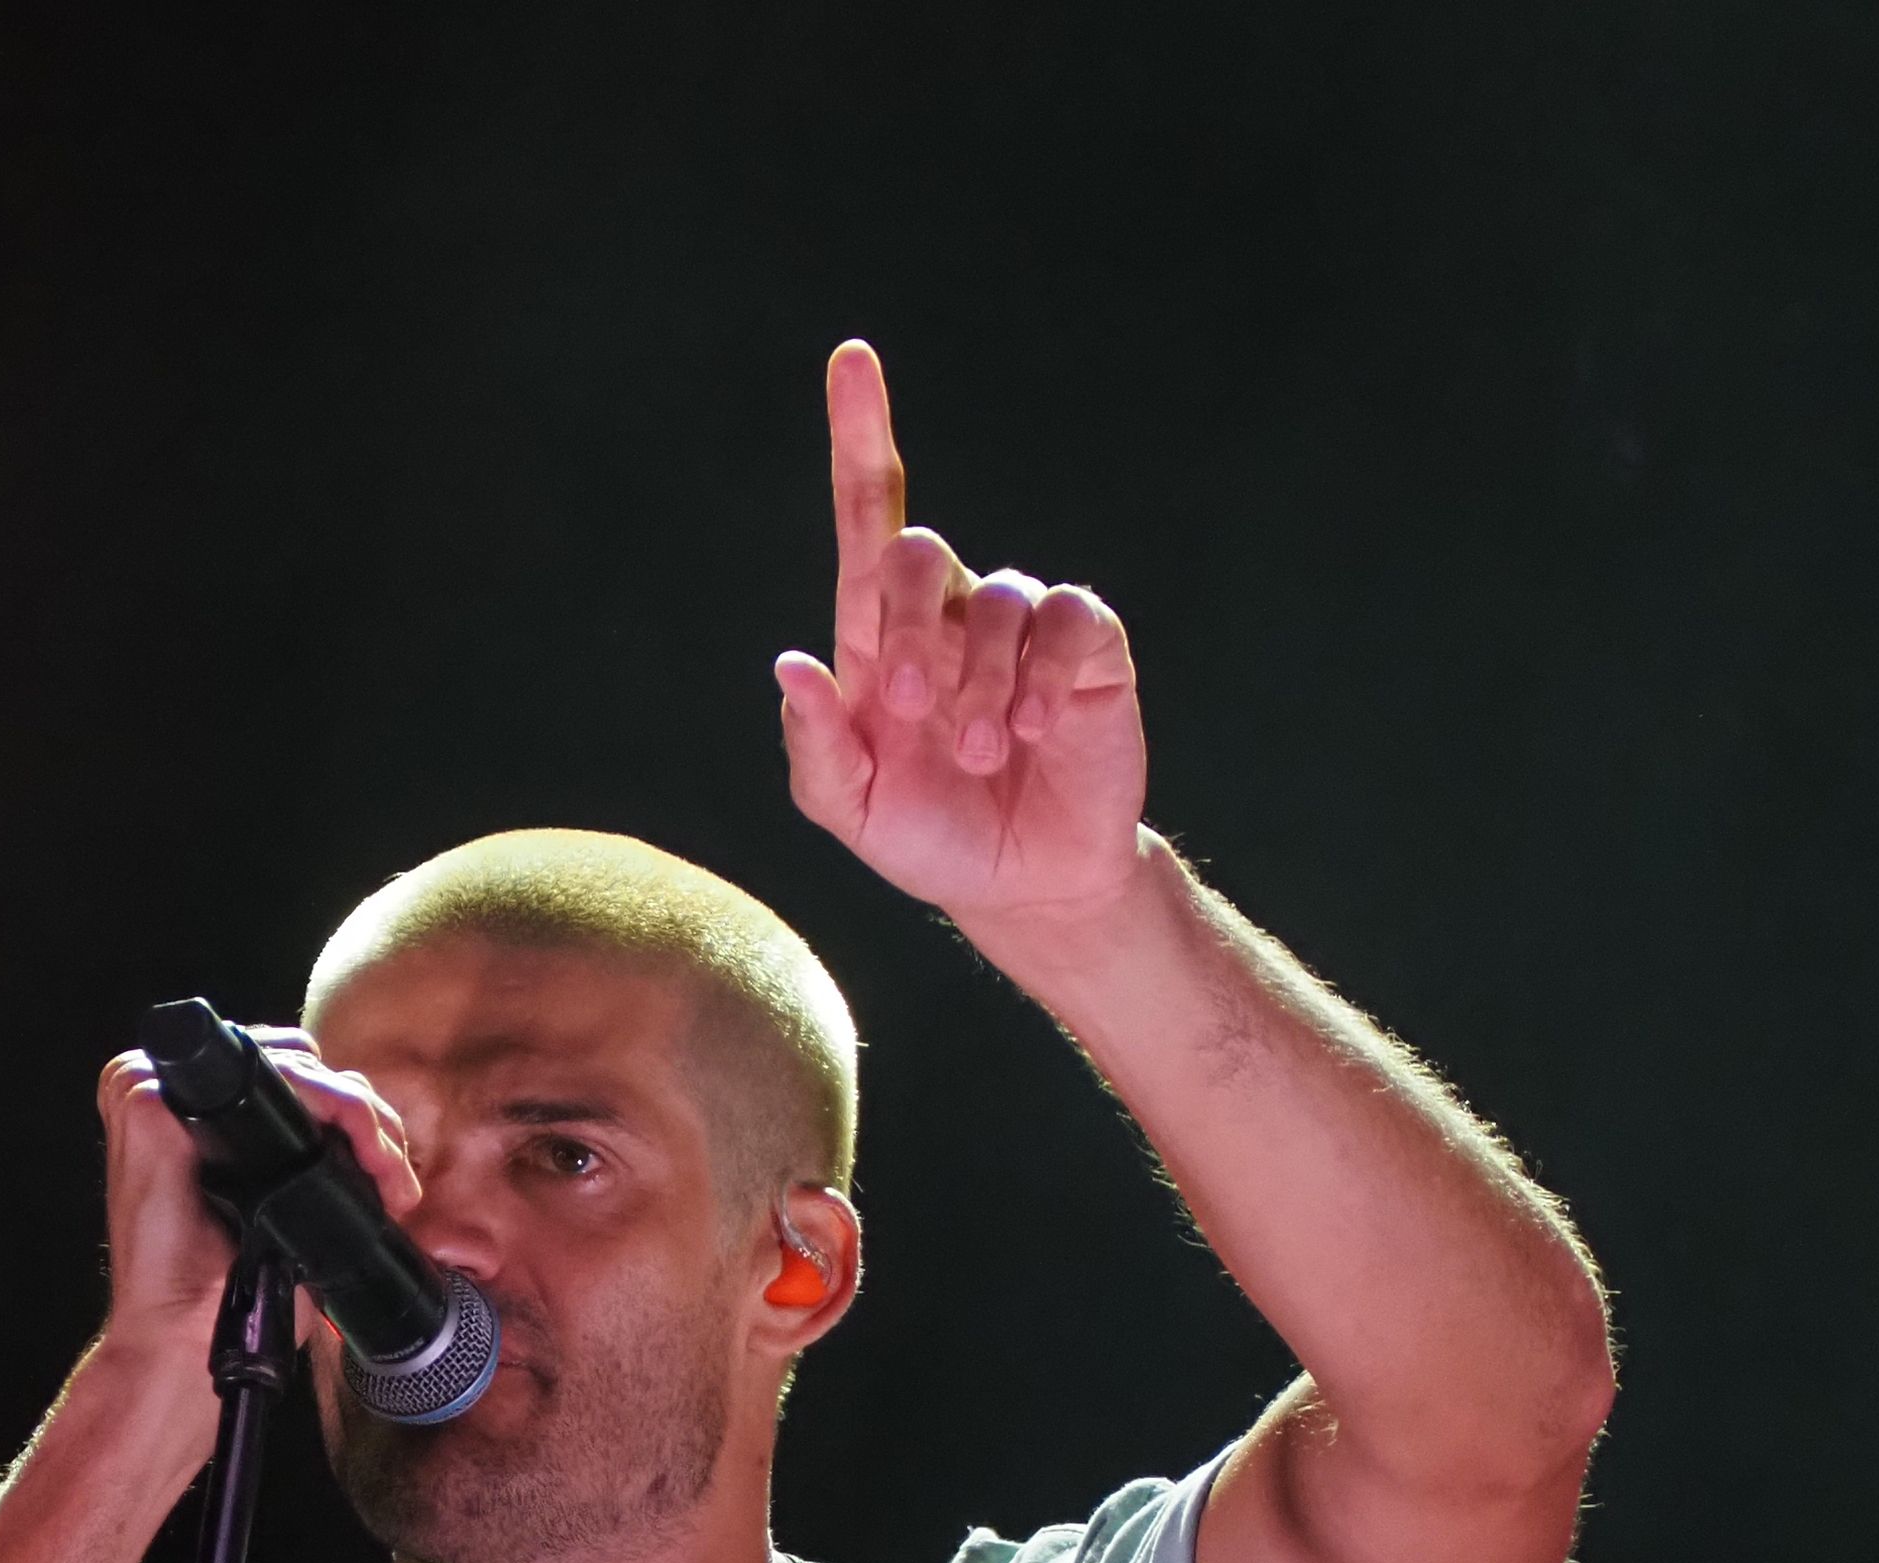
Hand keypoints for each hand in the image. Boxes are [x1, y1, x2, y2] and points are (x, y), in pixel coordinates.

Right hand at [90, 1032, 417, 1433]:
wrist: (183, 1344)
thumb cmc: (226, 1294)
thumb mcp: (281, 1218)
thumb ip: (310, 1165)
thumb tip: (375, 1136)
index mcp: (198, 1118)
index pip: (287, 1078)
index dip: (349, 1112)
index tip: (392, 1175)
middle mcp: (173, 1096)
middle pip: (293, 1064)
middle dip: (364, 1112)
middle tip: (395, 1178)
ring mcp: (152, 1091)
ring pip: (284, 1061)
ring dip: (353, 1108)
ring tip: (385, 1171)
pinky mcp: (149, 1105)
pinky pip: (255, 1074)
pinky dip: (322, 1100)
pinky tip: (355, 1149)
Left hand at [772, 340, 1149, 936]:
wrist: (1024, 887)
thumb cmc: (929, 838)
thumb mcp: (851, 808)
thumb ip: (816, 744)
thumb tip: (790, 666)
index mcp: (882, 636)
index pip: (868, 515)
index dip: (861, 434)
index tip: (852, 359)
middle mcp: (951, 613)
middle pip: (917, 552)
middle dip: (910, 627)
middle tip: (916, 711)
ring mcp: (1023, 625)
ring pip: (994, 597)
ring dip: (979, 683)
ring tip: (977, 752)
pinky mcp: (1087, 648)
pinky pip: (1064, 620)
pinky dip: (1040, 677)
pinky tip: (1032, 730)